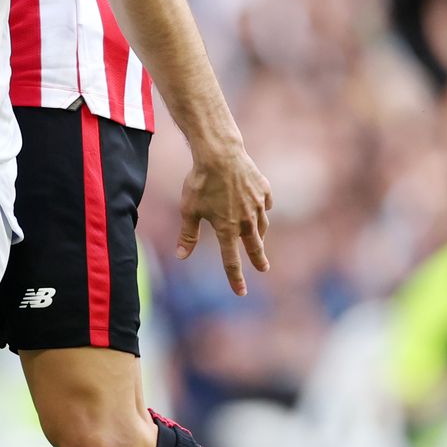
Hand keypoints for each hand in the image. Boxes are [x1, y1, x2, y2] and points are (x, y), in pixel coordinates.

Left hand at [176, 146, 271, 295]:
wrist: (221, 154)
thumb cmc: (201, 182)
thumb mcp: (189, 210)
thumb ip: (188, 235)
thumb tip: (181, 256)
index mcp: (227, 229)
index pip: (231, 260)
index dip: (235, 278)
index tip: (241, 291)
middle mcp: (246, 220)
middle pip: (254, 246)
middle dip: (259, 259)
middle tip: (264, 268)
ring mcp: (257, 204)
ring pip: (262, 225)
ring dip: (261, 235)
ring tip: (260, 240)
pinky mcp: (263, 189)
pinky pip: (265, 204)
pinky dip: (263, 209)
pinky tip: (262, 209)